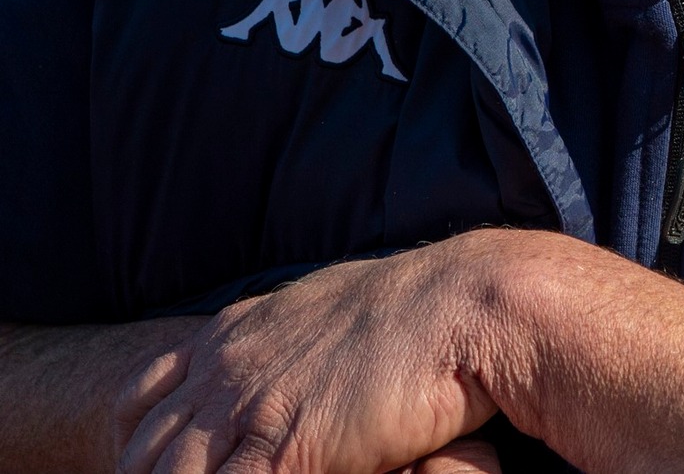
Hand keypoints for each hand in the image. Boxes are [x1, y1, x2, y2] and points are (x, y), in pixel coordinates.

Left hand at [112, 233, 522, 473]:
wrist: (470, 301)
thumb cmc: (426, 305)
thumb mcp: (335, 304)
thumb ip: (297, 334)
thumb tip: (303, 350)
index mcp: (236, 331)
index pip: (146, 394)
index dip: (137, 439)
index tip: (144, 462)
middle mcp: (229, 368)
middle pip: (147, 448)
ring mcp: (250, 411)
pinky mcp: (285, 452)